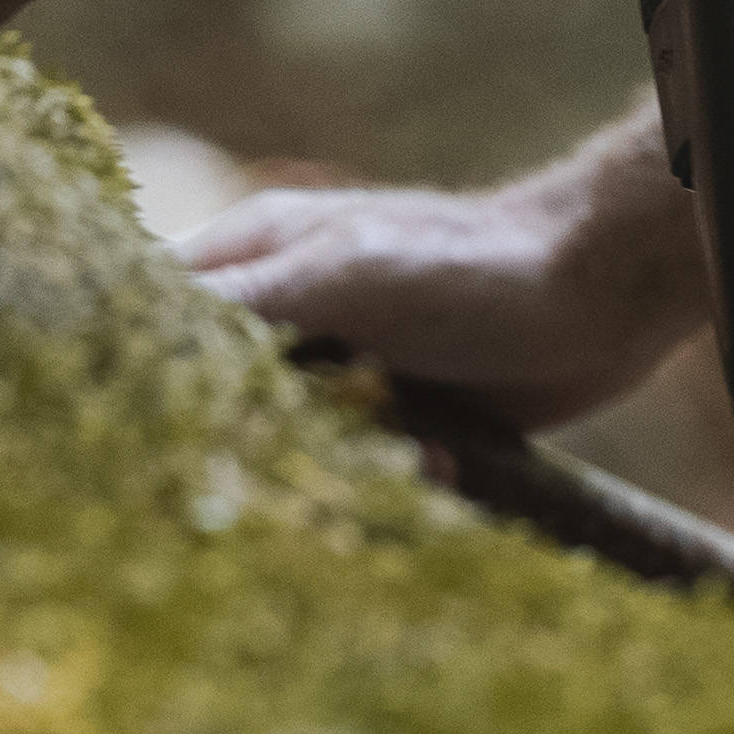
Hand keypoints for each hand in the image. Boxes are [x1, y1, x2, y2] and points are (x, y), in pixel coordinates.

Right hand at [177, 119, 707, 433]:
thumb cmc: (468, 264)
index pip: (161, 310)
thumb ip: (246, 305)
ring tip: (392, 457)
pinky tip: (438, 468)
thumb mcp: (346, 275)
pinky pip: (358, 469)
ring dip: (330, 471)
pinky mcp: (397, 415)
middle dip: (245, 443)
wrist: (597, 294)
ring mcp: (344, 364)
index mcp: (261, 251)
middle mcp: (291, 307)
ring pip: (288, 444)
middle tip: (285, 471)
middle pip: (217, 394)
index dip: (139, 369)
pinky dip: (390, 481)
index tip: (136, 439)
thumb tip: (138, 330)